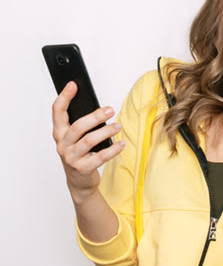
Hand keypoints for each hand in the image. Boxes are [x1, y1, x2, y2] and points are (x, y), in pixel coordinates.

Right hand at [51, 81, 125, 201]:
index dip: (64, 97)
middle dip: (95, 116)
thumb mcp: (77, 138)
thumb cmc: (81, 153)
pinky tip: (121, 143)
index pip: (57, 112)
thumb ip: (83, 124)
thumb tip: (100, 108)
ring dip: (106, 132)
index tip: (73, 84)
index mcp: (60, 133)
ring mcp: (71, 158)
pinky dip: (113, 150)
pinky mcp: (82, 169)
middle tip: (110, 110)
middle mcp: (62, 145)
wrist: (80, 182)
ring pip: (89, 141)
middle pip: (77, 127)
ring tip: (117, 126)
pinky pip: (100, 157)